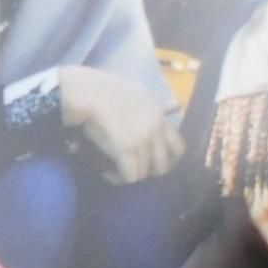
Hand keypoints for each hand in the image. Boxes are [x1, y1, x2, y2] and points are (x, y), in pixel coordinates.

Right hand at [58, 66, 183, 185]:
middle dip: (149, 172)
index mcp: (160, 116)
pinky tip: (109, 173)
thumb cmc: (107, 89)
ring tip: (117, 172)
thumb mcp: (140, 91)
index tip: (154, 162)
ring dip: (131, 175)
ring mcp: (142, 140)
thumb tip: (174, 106)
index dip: (168, 159)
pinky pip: (131, 176)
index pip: (178, 147)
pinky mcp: (127, 150)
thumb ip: (157, 103)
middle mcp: (155, 129)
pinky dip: (119, 178)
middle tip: (134, 169)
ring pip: (145, 173)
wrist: (89, 92)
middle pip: (164, 165)